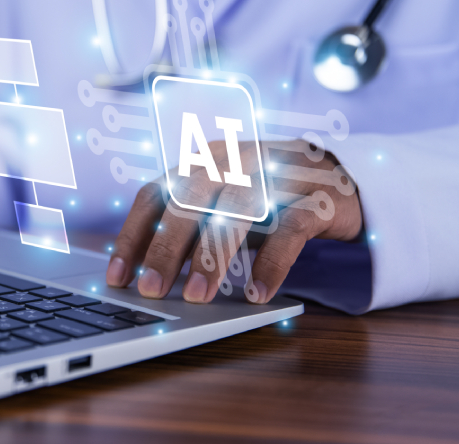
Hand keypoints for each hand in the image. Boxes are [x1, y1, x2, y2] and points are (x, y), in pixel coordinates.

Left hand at [105, 139, 361, 303]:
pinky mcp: (316, 196)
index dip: (133, 235)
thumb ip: (189, 224)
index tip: (118, 276)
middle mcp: (233, 161)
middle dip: (166, 248)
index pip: (154, 194)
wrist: (341, 176)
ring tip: (195, 297)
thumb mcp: (221, 200)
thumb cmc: (266, 194)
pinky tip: (258, 293)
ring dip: (212, 257)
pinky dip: (272, 263)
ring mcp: (276, 174)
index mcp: (201, 162)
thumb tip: (146, 274)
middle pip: (190, 201)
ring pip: (236, 211)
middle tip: (151, 289)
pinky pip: (290, 229)